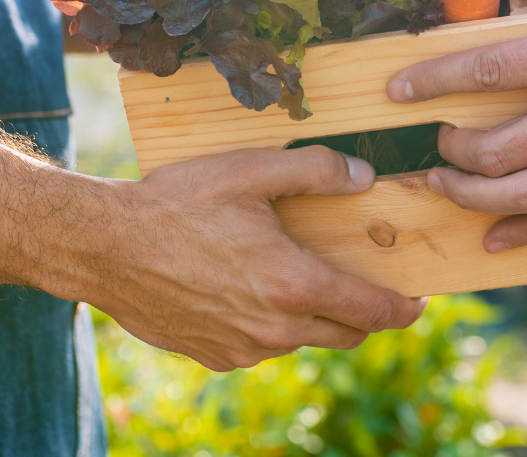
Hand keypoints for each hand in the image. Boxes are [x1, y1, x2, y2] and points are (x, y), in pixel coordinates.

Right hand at [86, 147, 424, 370]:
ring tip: (298, 276)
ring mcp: (243, 349)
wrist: (107, 246)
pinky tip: (249, 288)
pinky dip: (272, 324)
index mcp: (293, 283)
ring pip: (303, 340)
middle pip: (346, 334)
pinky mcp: (214, 356)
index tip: (418, 299)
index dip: (404, 307)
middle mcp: (274, 328)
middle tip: (366, 286)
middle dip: (366, 314)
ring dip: (314, 316)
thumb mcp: (249, 171)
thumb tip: (364, 176)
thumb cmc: (178, 202)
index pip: (373, 310)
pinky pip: (261, 346)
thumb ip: (314, 170)